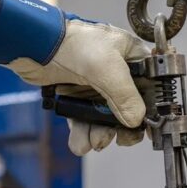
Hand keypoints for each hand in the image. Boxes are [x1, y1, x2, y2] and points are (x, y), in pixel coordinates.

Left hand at [0, 0, 150, 154]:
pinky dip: (83, 133)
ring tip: (93, 142)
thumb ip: (125, 96)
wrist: (35, 46)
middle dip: (122, 127)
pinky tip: (80, 143)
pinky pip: (85, 119)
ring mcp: (96, 84)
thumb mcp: (108, 68)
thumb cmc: (73, 44)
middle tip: (119, 138)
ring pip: (105, 117)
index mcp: (131, 57)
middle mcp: (116, 71)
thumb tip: (136, 120)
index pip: (151, 86)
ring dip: (100, 133)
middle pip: (129, 107)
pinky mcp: (77, 94)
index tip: (148, 128)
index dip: (151, 108)